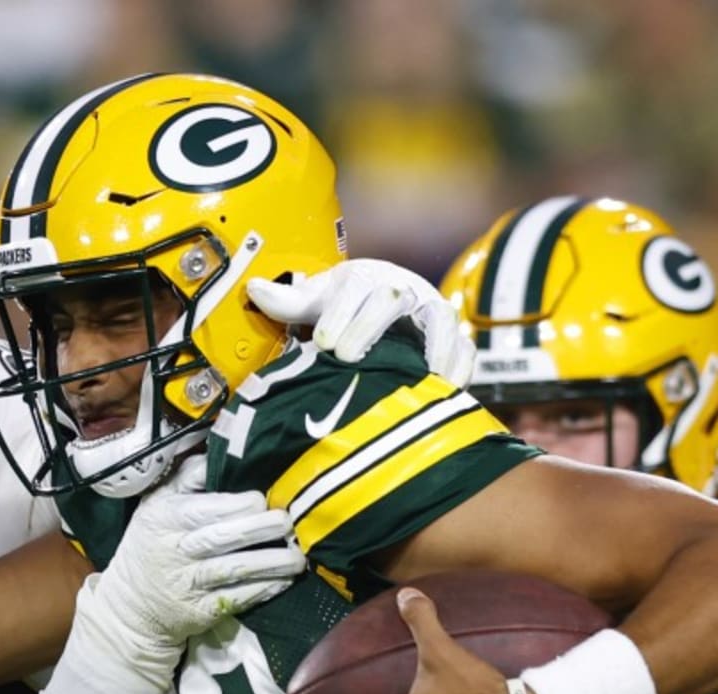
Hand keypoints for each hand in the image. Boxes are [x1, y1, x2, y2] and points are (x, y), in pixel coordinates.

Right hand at [95, 457, 303, 650]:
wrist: (131, 604)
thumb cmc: (153, 541)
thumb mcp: (157, 504)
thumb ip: (187, 477)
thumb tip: (222, 449)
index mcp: (163, 518)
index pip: (202, 509)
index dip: (237, 505)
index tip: (261, 500)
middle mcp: (174, 551)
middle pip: (221, 538)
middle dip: (259, 529)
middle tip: (288, 522)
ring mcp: (187, 584)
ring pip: (234, 570)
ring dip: (270, 562)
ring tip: (298, 556)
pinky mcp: (201, 611)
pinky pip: (237, 598)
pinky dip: (264, 589)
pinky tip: (284, 580)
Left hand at [247, 260, 474, 386]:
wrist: (384, 304)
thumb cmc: (345, 307)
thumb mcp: (317, 302)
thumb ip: (288, 302)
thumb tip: (254, 288)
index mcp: (364, 279)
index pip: (353, 288)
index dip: (339, 314)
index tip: (323, 342)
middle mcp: (401, 290)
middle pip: (391, 299)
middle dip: (369, 326)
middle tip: (348, 358)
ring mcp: (432, 312)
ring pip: (438, 320)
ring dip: (427, 346)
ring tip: (416, 375)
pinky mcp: (455, 337)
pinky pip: (465, 348)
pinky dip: (460, 367)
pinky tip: (446, 388)